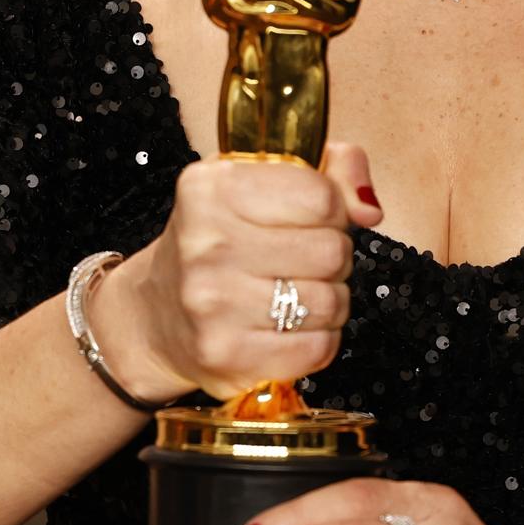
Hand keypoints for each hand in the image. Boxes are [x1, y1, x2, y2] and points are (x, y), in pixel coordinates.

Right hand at [89, 142, 381, 402]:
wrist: (154, 315)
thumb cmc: (221, 241)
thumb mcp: (261, 182)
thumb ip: (332, 170)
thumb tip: (369, 209)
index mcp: (213, 187)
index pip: (321, 196)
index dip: (332, 209)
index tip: (311, 218)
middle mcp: (206, 242)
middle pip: (332, 251)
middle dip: (332, 257)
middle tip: (304, 261)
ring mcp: (212, 303)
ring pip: (330, 302)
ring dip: (328, 301)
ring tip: (295, 294)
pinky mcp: (226, 354)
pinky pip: (318, 348)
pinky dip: (317, 340)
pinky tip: (289, 328)